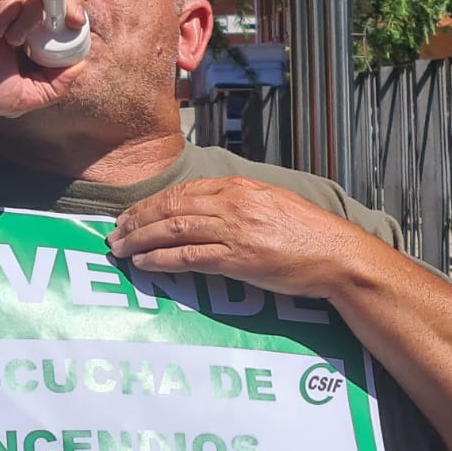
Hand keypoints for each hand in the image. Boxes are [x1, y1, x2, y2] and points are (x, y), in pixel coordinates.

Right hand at [0, 0, 94, 117]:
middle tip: (70, 20)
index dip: (73, 8)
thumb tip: (81, 62)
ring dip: (32, 14)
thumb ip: (55, 83)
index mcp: (23, 31)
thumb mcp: (23, 95)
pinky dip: (11, 4)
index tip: (79, 21)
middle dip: (68, 0)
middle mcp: (10, 7)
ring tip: (12, 40)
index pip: (57, 8)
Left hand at [106, 177, 382, 298]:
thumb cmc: (306, 234)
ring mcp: (235, 230)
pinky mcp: (239, 258)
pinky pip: (190, 257)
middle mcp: (232, 203)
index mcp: (238, 187)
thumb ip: (237, 203)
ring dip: (141, 240)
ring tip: (121, 249)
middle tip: (115, 233)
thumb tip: (206, 212)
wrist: (336, 255)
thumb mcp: (269, 203)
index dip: (150, 204)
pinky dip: (162, 260)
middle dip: (137, 220)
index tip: (131, 215)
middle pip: (171, 207)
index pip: (182, 191)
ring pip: (174, 230)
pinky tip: (145, 263)